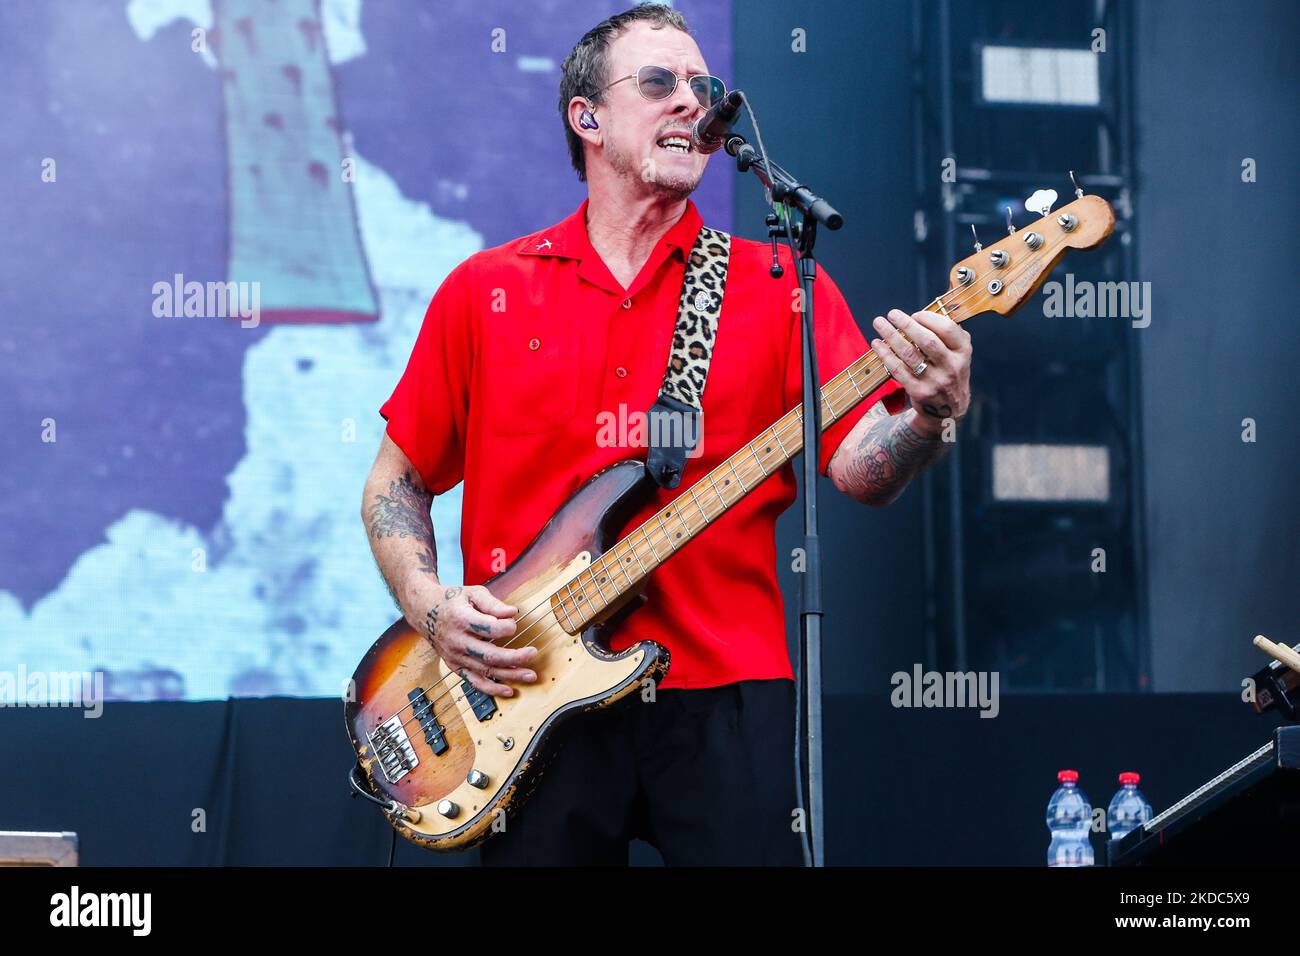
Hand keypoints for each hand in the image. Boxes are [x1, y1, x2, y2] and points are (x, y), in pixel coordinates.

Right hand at [416, 584, 536, 697]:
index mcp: (461, 619)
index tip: (514, 623)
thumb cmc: (452, 600)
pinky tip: (509, 691)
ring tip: (530, 676)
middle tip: (533, 653)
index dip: (507, 626)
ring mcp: (455, 656)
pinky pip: (474, 682)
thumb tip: (513, 613)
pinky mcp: (455, 666)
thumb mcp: (472, 593)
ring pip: (485, 671)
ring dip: (510, 675)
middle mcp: (457, 641)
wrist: (424, 611)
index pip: (490, 627)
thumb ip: (493, 603)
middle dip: (515, 657)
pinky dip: (492, 689)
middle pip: (489, 655)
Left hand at [870, 308, 971, 437]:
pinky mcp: (919, 392)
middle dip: (907, 324)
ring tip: (879, 324)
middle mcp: (951, 366)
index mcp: (963, 352)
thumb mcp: (959, 354)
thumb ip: (949, 335)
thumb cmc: (950, 372)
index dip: (929, 318)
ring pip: (909, 354)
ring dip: (891, 336)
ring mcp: (935, 381)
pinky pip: (898, 370)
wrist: (949, 410)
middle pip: (927, 341)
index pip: (947, 329)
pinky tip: (876, 344)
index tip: (915, 314)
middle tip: (892, 314)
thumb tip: (923, 315)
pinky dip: (885, 355)